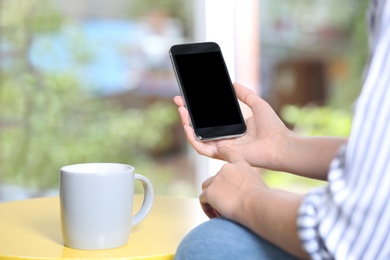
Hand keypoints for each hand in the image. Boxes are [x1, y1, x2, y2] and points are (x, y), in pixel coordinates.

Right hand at [173, 83, 289, 168]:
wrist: (280, 144)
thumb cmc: (273, 128)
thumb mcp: (257, 105)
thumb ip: (245, 95)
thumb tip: (234, 84)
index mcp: (231, 129)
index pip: (209, 120)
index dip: (197, 110)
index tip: (189, 98)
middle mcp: (224, 138)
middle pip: (199, 128)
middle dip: (187, 115)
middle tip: (180, 102)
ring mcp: (221, 147)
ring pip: (197, 138)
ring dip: (186, 125)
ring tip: (182, 111)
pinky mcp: (221, 154)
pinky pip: (201, 148)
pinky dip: (192, 138)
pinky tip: (187, 126)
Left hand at [199, 145, 267, 218]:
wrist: (257, 205)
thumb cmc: (263, 201)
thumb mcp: (259, 186)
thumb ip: (247, 186)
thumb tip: (244, 196)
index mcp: (241, 165)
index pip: (230, 153)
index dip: (223, 150)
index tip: (219, 147)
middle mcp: (226, 168)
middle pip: (215, 178)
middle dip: (218, 191)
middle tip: (226, 206)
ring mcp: (216, 179)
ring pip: (207, 189)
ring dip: (211, 200)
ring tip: (220, 213)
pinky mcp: (209, 191)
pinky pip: (203, 200)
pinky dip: (207, 208)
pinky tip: (215, 217)